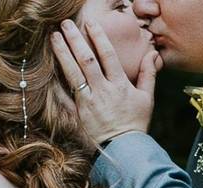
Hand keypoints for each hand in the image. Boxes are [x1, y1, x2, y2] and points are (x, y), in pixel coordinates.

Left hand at [51, 19, 162, 144]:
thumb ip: (148, 74)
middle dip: (76, 39)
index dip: (98, 37)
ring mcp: (89, 101)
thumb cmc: (136, 123)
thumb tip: (153, 53)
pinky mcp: (79, 113)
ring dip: (63, 53)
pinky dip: (56, 82)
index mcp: (120, 84)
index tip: (90, 23)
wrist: (124, 149)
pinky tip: (49, 68)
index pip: (108, 55)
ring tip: (55, 37)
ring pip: (73, 73)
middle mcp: (103, 90)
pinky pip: (65, 95)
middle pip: (87, 59)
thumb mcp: (147, 98)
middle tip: (66, 24)